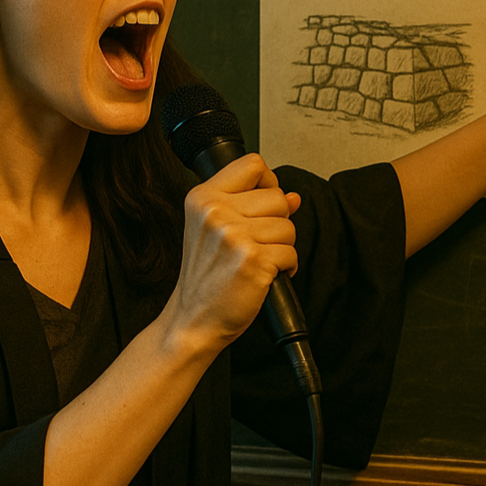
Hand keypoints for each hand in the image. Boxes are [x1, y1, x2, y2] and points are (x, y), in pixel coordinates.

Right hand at [173, 154, 300, 349]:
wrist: (193, 321)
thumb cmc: (204, 279)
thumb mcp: (217, 232)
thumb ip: (253, 207)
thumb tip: (293, 197)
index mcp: (202, 198)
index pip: (254, 164)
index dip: (268, 184)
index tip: (262, 206)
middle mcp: (215, 212)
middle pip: (277, 197)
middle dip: (278, 223)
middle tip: (257, 244)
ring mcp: (233, 236)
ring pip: (288, 226)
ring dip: (282, 247)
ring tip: (259, 261)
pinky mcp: (253, 260)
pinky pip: (291, 253)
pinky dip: (286, 267)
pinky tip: (265, 275)